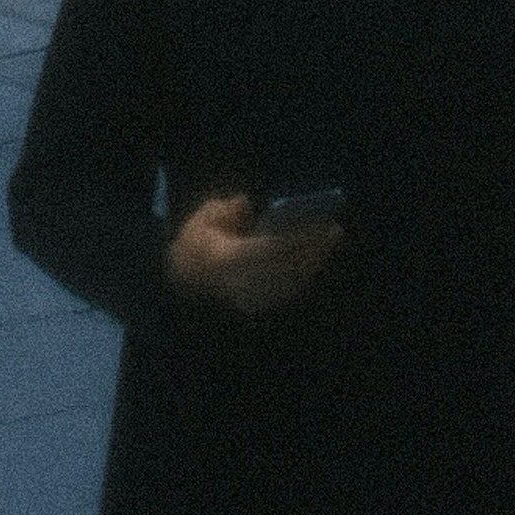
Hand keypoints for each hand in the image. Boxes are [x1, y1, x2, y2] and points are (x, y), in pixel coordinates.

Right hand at [164, 192, 341, 320]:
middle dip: (314, 250)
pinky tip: (314, 262)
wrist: (180, 286)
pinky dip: (303, 276)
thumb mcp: (203, 218)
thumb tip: (247, 205)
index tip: (319, 225)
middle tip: (334, 231)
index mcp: (229, 261)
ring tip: (329, 243)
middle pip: (288, 268)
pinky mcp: (258, 309)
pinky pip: (287, 292)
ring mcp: (252, 301)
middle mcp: (245, 285)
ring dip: (313, 263)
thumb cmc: (193, 246)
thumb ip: (227, 210)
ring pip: (291, 283)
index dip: (298, 238)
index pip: (272, 250)